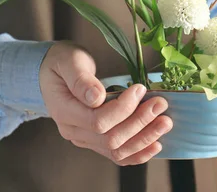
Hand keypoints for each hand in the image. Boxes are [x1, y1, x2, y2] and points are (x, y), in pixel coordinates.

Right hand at [39, 41, 171, 164]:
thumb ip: (81, 79)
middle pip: (111, 138)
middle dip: (140, 122)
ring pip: (117, 150)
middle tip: (161, 104)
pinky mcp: (95, 140)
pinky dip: (138, 152)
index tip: (139, 88)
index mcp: (64, 111)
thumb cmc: (62, 63)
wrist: (51, 73)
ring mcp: (84, 138)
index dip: (123, 108)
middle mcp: (73, 131)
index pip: (98, 121)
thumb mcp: (69, 62)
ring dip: (144, 138)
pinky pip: (117, 155)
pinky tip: (155, 145)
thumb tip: (96, 97)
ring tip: (165, 122)